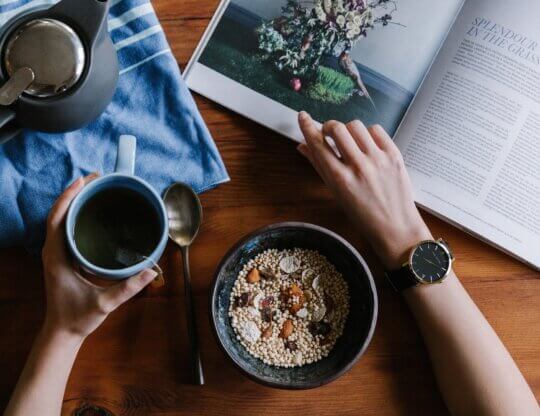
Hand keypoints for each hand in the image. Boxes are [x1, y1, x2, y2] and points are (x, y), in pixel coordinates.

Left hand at [41, 175, 156, 338]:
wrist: (63, 331)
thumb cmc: (78, 318)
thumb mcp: (104, 303)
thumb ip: (128, 288)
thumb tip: (151, 271)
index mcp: (57, 257)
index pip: (57, 219)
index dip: (68, 197)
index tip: (84, 181)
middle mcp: (53, 251)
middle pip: (58, 213)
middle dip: (74, 192)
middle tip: (96, 178)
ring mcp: (56, 254)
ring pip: (60, 219)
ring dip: (74, 201)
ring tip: (95, 188)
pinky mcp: (62, 257)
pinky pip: (65, 228)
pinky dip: (75, 214)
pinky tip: (91, 211)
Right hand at [297, 112, 431, 268]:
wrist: (395, 227)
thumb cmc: (362, 215)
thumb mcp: (336, 193)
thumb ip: (319, 166)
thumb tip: (302, 146)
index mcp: (340, 179)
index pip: (318, 144)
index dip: (307, 127)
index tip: (302, 116)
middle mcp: (358, 166)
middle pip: (337, 128)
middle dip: (329, 127)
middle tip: (329, 134)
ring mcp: (378, 159)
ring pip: (356, 126)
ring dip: (348, 130)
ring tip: (350, 141)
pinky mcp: (394, 155)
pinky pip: (376, 130)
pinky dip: (367, 133)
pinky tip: (366, 144)